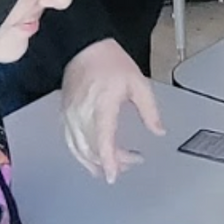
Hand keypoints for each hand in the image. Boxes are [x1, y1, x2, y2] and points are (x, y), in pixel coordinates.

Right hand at [61, 38, 164, 182]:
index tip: (114, 175)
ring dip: (94, 163)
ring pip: (78, 150)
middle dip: (111, 162)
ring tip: (111, 168)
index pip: (103, 142)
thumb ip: (150, 111)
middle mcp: (81, 113)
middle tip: (130, 163)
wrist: (86, 47)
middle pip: (92, 149)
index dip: (109, 162)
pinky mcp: (65, 114)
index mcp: (101, 106)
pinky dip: (80, 154)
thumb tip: (158, 131)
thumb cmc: (110, 62)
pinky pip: (70, 142)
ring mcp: (70, 115)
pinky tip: (90, 159)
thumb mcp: (139, 84)